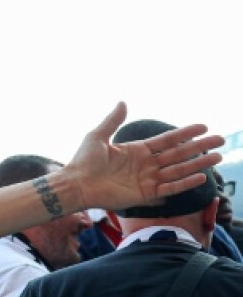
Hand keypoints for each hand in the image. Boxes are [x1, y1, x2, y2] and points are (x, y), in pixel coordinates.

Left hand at [64, 103, 223, 211]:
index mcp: (137, 150)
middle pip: (178, 154)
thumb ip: (113, 120)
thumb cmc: (83, 161)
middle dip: (199, 147)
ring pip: (178, 170)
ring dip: (198, 164)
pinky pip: (169, 188)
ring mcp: (147, 180)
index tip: (203, 127)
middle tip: (221, 140)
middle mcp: (146, 164)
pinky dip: (184, 183)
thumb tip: (123, 101)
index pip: (166, 140)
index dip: (185, 133)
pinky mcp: (145, 195)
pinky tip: (200, 176)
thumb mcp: (97, 136)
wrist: (76, 184)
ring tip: (217, 157)